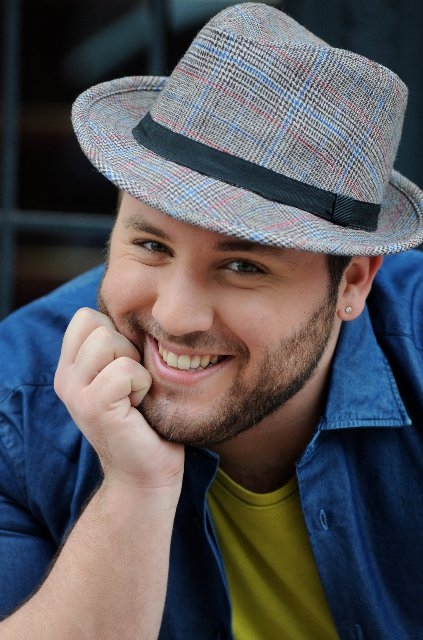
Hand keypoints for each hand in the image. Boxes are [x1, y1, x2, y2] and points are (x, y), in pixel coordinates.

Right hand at [54, 307, 183, 490]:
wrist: (146, 472)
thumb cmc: (146, 420)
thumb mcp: (126, 375)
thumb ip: (119, 347)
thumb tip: (139, 310)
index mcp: (72, 368)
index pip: (87, 317)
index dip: (117, 332)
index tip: (128, 366)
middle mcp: (65, 378)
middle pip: (99, 324)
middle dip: (128, 349)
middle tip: (133, 385)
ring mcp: (74, 392)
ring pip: (109, 341)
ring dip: (135, 367)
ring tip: (134, 395)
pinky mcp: (92, 406)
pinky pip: (124, 369)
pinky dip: (141, 385)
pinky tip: (138, 407)